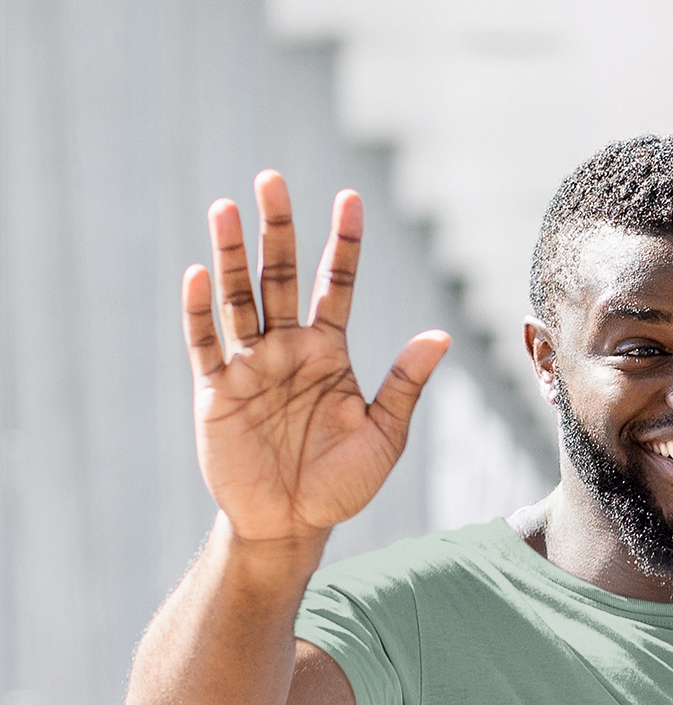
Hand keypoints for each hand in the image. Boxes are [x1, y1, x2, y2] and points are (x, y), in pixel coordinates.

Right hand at [181, 171, 449, 543]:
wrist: (292, 526)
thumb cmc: (340, 484)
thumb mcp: (382, 435)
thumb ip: (404, 385)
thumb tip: (441, 336)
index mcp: (327, 352)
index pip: (335, 284)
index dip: (342, 243)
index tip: (350, 198)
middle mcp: (286, 348)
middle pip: (278, 276)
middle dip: (276, 229)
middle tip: (271, 179)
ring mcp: (249, 365)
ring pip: (237, 298)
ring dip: (231, 255)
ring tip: (226, 209)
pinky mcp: (216, 391)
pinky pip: (205, 343)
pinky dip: (199, 311)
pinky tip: (199, 275)